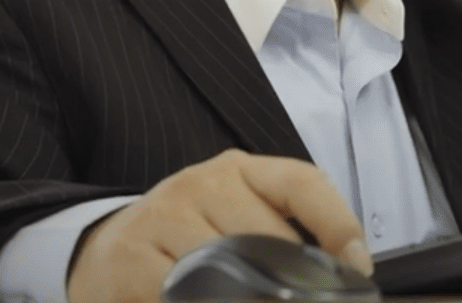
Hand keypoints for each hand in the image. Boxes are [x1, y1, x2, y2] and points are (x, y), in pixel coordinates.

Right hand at [65, 150, 370, 302]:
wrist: (102, 252)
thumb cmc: (181, 241)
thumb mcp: (232, 220)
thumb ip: (280, 239)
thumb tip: (343, 273)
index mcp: (235, 172)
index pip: (302, 182)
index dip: (338, 223)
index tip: (359, 268)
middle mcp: (199, 185)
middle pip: (270, 240)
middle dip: (294, 285)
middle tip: (299, 299)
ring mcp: (162, 220)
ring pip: (227, 271)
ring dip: (247, 295)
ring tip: (247, 296)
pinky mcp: (131, 261)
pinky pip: (182, 296)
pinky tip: (200, 302)